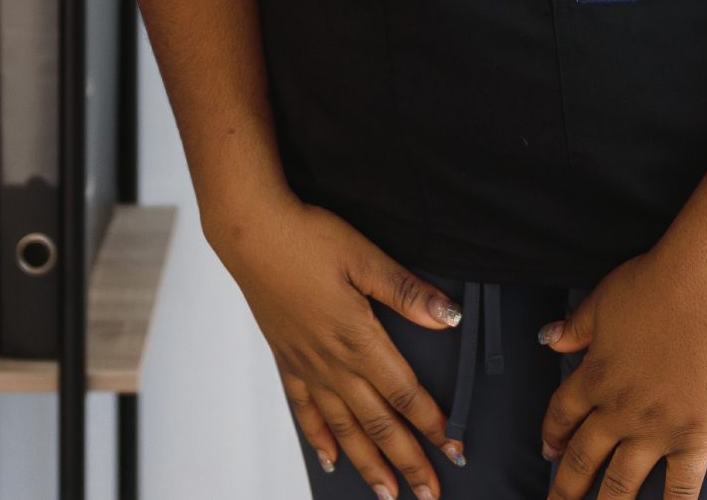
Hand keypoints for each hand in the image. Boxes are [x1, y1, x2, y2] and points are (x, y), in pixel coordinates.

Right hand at [215, 195, 466, 499]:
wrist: (250, 233)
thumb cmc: (308, 237)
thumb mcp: (364, 256)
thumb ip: (407, 292)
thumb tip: (449, 316)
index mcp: (358, 339)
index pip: (405, 394)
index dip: (433, 424)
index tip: (456, 450)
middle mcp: (333, 363)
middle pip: (378, 424)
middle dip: (408, 462)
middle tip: (431, 495)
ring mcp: (307, 365)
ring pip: (344, 428)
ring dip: (369, 464)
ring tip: (389, 495)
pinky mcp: (286, 359)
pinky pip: (305, 410)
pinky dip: (320, 438)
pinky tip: (332, 460)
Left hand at [536, 244, 706, 499]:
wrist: (704, 288)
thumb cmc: (656, 286)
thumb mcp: (602, 301)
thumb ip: (574, 327)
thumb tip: (549, 337)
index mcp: (595, 376)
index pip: (562, 415)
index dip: (551, 436)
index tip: (548, 451)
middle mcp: (619, 410)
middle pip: (582, 458)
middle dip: (564, 487)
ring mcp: (656, 429)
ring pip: (620, 482)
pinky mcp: (695, 436)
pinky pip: (681, 487)